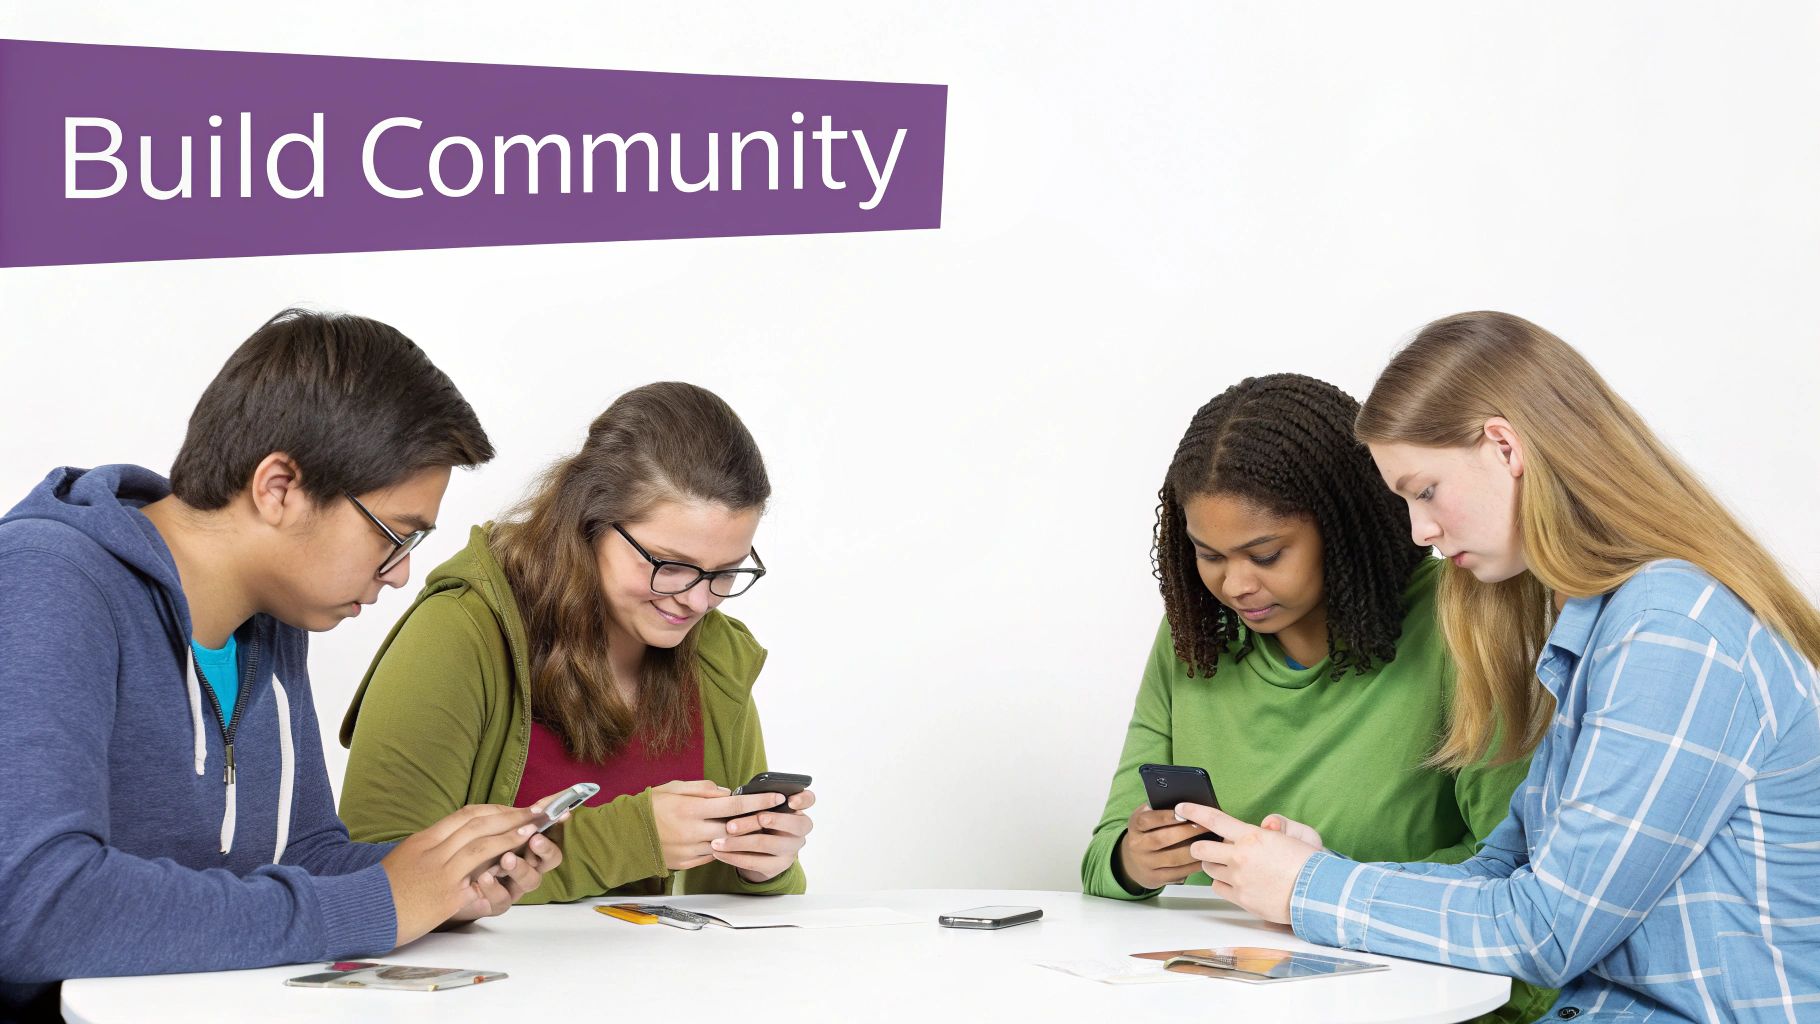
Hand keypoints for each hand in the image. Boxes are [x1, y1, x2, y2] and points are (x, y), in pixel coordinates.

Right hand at [380, 803, 540, 946]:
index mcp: (424, 840)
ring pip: (480, 841)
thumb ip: (432, 851)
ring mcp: (439, 870)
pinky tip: (515, 855)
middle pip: (477, 822)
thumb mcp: (405, 860)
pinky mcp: (445, 894)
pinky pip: (476, 872)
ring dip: (510, 831)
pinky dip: (499, 858)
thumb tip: (455, 845)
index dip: (493, 809)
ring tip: (533, 826)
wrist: (359, 914)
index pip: (465, 815)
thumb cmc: (382, 893)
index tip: (511, 809)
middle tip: (534, 810)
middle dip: (509, 814)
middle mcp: (433, 850)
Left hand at [442, 790, 569, 925]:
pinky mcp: (497, 905)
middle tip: (535, 839)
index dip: (558, 824)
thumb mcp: (487, 832)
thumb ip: (509, 819)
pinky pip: (503, 900)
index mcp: (527, 845)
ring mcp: (514, 887)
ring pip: (531, 880)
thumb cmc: (470, 854)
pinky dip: (495, 888)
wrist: (444, 886)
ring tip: (506, 859)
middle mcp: (527, 866)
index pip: (551, 833)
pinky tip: (484, 878)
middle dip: (546, 849)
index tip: (561, 814)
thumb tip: (533, 802)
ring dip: (521, 867)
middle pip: (550, 860)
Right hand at [650, 780, 790, 871]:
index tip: (776, 797)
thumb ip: (703, 788)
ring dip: (743, 838)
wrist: (625, 835)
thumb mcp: (674, 787)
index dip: (759, 801)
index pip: (734, 804)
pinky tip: (733, 842)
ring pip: (727, 845)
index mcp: (691, 808)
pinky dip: (724, 849)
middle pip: (736, 829)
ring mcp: (690, 850)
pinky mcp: (686, 863)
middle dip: (758, 822)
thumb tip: (728, 792)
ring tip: (758, 829)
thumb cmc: (651, 806)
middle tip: (775, 815)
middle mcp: (693, 831)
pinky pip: (713, 856)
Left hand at [714, 788, 815, 882]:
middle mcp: (799, 831)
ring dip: (738, 842)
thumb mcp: (760, 809)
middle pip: (787, 824)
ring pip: (767, 843)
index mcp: (797, 810)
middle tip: (734, 823)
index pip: (808, 800)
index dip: (802, 800)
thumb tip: (740, 798)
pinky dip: (733, 857)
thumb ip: (757, 802)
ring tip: (718, 841)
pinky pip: (755, 862)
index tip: (789, 800)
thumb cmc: (757, 821)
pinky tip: (719, 853)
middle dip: (759, 821)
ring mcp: (791, 850)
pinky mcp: (778, 866)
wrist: (758, 852)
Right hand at [1113, 803, 1206, 891]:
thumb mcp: (1146, 819)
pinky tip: (1205, 858)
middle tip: (1206, 826)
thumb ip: (1159, 810)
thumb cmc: (1147, 833)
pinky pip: (1178, 873)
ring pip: (1173, 858)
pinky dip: (1193, 866)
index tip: (1185, 811)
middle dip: (1186, 832)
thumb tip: (1187, 805)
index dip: (1166, 816)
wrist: (1133, 862)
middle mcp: (1137, 845)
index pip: (1147, 820)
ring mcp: (1146, 863)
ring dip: (1194, 850)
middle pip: (1162, 839)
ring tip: (1210, 842)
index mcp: (1135, 826)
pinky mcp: (1156, 878)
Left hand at [1174, 803, 1319, 924]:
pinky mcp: (1241, 898)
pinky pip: (1218, 887)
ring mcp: (1238, 879)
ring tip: (1230, 864)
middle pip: (1201, 848)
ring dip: (1214, 864)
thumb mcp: (1294, 835)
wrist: (1318, 893)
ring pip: (1208, 868)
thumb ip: (1274, 825)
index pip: (1214, 819)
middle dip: (1201, 845)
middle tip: (1208, 846)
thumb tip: (1264, 824)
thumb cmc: (1308, 863)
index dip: (1193, 812)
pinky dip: (1222, 883)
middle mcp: (1240, 856)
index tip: (1181, 808)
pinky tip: (1235, 880)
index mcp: (1251, 836)